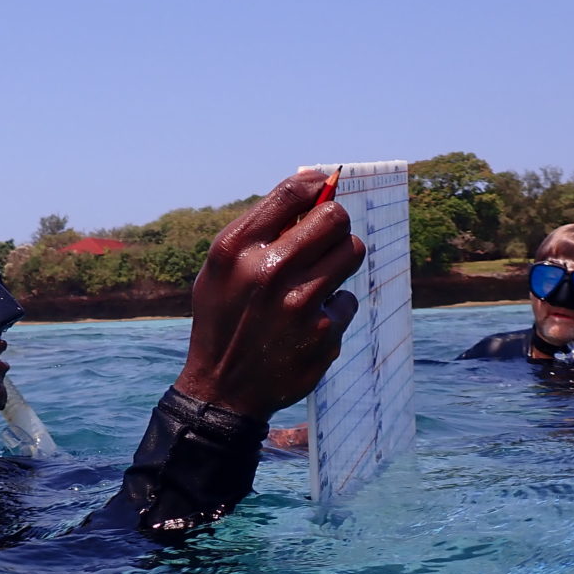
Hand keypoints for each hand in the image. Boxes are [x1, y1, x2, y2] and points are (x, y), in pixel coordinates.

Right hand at [175, 169, 365, 420]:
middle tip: (325, 240)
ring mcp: (299, 302)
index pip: (292, 192)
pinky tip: (308, 324)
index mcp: (236, 249)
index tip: (322, 187)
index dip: (315, 184)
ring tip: (319, 280)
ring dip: (340, 261)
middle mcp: (267, 270)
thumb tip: (312, 192)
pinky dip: (333, 310)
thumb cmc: (224, 318)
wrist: (223, 388)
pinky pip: (347, 299)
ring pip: (352, 251)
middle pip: (334, 217)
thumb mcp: (221, 270)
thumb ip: (259, 232)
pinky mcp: (323, 332)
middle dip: (334, 225)